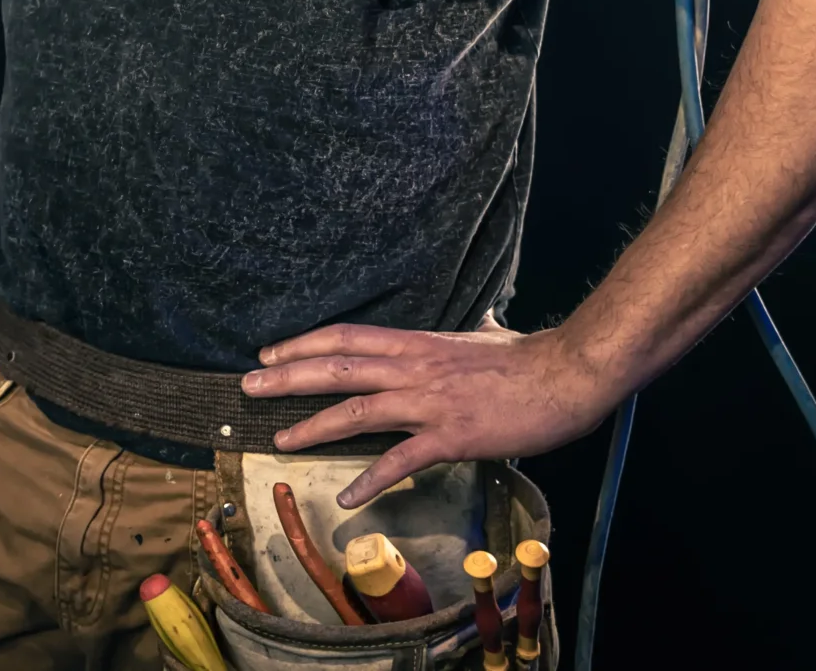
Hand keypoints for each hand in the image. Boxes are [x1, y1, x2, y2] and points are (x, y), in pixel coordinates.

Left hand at [238, 320, 620, 508]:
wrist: (567, 375)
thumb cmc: (530, 358)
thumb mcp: (488, 336)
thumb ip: (471, 332)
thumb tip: (480, 320)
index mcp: (417, 344)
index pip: (346, 336)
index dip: (303, 343)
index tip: (269, 351)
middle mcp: (414, 369)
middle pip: (337, 368)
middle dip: (287, 377)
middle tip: (248, 386)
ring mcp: (430, 403)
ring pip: (357, 411)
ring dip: (313, 427)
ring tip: (279, 441)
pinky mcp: (452, 437)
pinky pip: (402, 460)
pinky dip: (372, 479)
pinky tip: (349, 497)